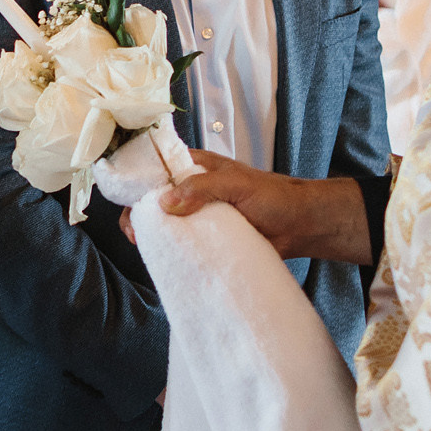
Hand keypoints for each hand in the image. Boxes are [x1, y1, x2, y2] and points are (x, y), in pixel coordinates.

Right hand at [158, 153, 373, 264]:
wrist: (300, 226)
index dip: (138, 184)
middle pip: (153, 201)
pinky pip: (183, 247)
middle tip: (139, 235)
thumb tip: (165, 202)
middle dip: (140, 216)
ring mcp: (198, 218)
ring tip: (150, 249)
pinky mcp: (206, 241)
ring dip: (155, 237)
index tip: (130, 203)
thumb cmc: (273, 196)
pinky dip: (173, 253)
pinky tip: (166, 261)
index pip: (155, 170)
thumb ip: (201, 188)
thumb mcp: (236, 184)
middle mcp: (191, 191)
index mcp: (194, 169)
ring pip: (166, 226)